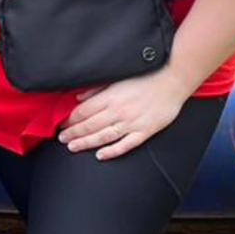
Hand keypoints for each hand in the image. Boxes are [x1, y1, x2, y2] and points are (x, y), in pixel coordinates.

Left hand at [58, 67, 190, 159]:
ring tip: (72, 147)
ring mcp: (132, 122)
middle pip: (89, 125)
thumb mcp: (116, 79)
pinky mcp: (146, 131)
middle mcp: (119, 111)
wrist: (173, 80)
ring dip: (86, 143)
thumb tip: (78, 98)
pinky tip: (100, 155)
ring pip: (104, 136)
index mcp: (110, 97)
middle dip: (73, 133)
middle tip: (61, 139)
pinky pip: (126, 144)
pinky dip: (112, 151)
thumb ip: (96, 89)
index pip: (83, 112)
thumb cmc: (145, 78)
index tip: (61, 125)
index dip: (70, 120)